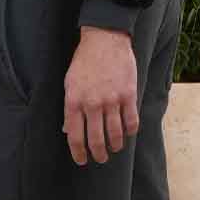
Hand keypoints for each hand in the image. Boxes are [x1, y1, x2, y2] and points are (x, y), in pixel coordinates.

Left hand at [64, 24, 139, 164]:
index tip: (82, 160)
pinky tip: (128, 133)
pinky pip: (131, 122)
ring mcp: (112, 100)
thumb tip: (69, 130)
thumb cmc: (84, 61)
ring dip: (115, 146)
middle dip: (99, 154)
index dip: (78, 153)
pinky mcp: (128, 94)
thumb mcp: (69, 83)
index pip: (75, 137)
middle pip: (96, 140)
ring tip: (115, 148)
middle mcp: (92, 103)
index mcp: (74, 101)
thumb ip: (70, 107)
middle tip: (101, 158)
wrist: (104, 39)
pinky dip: (130, 131)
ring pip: (115, 134)